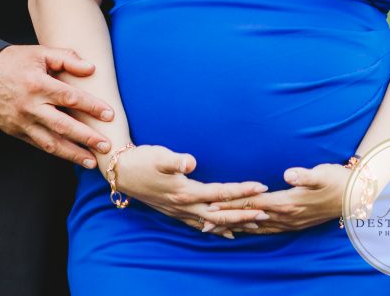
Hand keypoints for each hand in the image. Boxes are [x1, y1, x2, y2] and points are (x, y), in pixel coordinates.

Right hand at [0, 45, 113, 165]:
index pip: (70, 98)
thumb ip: (66, 58)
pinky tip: (70, 156)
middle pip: (63, 126)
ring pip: (51, 142)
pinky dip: (56, 152)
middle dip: (86, 137)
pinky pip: (39, 145)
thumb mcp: (39, 52)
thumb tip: (91, 68)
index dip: (91, 106)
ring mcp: (22, 122)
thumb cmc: (13, 62)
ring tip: (92, 161)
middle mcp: (30, 107)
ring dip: (73, 154)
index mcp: (37, 84)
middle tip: (106, 146)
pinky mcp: (16, 132)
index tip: (109, 115)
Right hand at [113, 145, 269, 238]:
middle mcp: (185, 205)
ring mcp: (180, 211)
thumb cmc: (142, 159)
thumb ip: (176, 160)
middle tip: (267, 212)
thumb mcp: (158, 155)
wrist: (121, 171)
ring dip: (234, 224)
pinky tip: (225, 233)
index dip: (241, 190)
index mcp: (185, 191)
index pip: (220, 192)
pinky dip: (216, 230)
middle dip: (245, 213)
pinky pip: (200, 225)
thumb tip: (190, 161)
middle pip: (221, 214)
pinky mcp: (175, 211)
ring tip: (255, 226)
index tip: (261, 186)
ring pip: (213, 223)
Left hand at [206, 163, 347, 233]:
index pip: (252, 203)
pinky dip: (252, 230)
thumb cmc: (336, 180)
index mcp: (288, 202)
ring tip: (216, 230)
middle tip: (202, 223)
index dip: (232, 204)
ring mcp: (290, 222)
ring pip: (257, 227)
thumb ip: (304, 175)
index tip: (212, 206)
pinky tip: (245, 231)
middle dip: (226, 220)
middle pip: (250, 218)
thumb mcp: (321, 173)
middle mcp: (286, 216)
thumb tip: (289, 174)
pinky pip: (268, 229)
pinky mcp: (295, 223)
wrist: (354, 195)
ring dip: (236, 227)